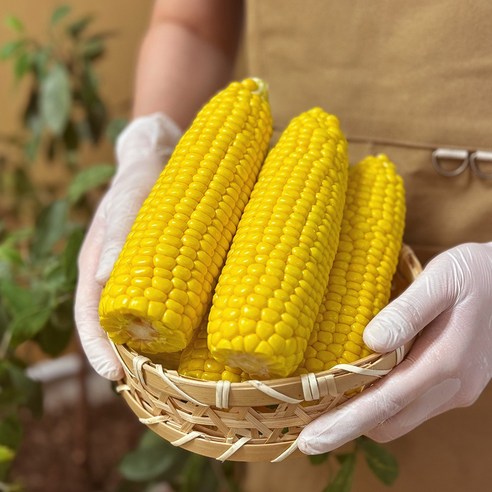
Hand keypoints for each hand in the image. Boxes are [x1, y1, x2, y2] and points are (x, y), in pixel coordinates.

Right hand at [74, 113, 181, 379]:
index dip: (99, 349)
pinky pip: (177, 303)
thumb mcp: (130, 196)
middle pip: (122, 327)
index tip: (114, 378)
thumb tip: (103, 277)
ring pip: (150, 321)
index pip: (91, 316)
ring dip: (163, 348)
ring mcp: (149, 277)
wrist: (167, 157)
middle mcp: (122, 278)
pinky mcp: (175, 271)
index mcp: (99, 266)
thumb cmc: (142, 175)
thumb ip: (118, 230)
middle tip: (155, 388)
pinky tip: (207, 338)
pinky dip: (186, 323)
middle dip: (134, 358)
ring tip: (183, 375)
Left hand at [298, 242, 491, 453]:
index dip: (345, 424)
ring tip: (328, 403)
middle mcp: (452, 387)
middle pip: (390, 422)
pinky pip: (412, 405)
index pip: (386, 403)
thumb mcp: (440, 281)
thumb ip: (406, 313)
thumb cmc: (474, 274)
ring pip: (401, 417)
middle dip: (347, 426)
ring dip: (365, 416)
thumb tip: (370, 341)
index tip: (309, 441)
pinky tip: (365, 384)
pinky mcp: (455, 386)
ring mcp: (456, 391)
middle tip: (307, 420)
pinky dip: (384, 403)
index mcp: (445, 361)